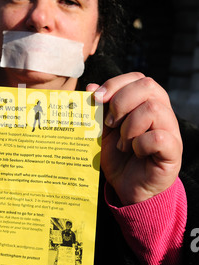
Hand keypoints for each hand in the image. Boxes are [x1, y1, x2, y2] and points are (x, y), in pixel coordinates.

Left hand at [87, 73, 182, 204]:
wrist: (126, 186)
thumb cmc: (117, 155)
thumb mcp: (102, 129)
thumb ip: (98, 108)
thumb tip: (90, 88)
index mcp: (146, 101)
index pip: (137, 78)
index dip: (115, 84)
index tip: (97, 99)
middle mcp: (162, 111)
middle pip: (148, 86)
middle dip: (121, 102)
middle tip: (110, 123)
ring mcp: (170, 130)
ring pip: (153, 109)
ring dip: (129, 127)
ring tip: (123, 144)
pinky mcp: (173, 151)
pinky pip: (158, 137)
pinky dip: (140, 144)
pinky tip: (135, 153)